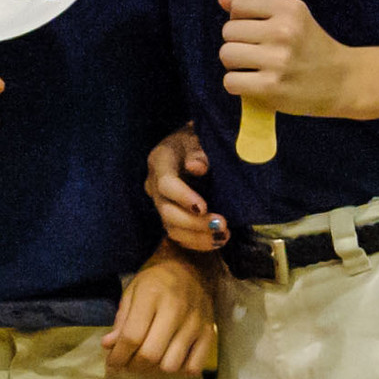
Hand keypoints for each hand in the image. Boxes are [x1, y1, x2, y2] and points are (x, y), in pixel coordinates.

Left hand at [102, 243, 217, 372]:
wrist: (192, 267)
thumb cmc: (156, 280)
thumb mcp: (133, 292)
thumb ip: (121, 320)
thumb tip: (109, 346)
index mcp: (152, 295)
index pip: (132, 337)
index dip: (118, 356)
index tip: (112, 362)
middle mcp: (176, 310)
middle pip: (151, 354)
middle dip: (134, 366)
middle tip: (128, 363)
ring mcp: (195, 324)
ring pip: (171, 365)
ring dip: (155, 370)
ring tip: (148, 361)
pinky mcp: (209, 333)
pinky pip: (194, 366)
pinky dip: (180, 370)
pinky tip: (171, 359)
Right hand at [144, 124, 222, 249]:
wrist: (193, 145)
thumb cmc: (197, 138)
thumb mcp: (197, 136)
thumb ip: (198, 151)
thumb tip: (198, 167)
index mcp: (160, 161)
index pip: (166, 183)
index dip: (183, 197)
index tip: (203, 207)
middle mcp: (155, 185)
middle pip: (167, 212)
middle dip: (194, 223)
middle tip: (221, 225)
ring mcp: (161, 202)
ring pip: (172, 228)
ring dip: (198, 237)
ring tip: (223, 236)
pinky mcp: (171, 215)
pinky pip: (179, 236)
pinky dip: (198, 242)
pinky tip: (218, 240)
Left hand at [219, 0, 357, 118]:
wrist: (342, 82)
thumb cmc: (315, 49)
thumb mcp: (294, 18)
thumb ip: (258, 7)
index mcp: (290, 10)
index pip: (240, 4)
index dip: (240, 17)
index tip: (253, 28)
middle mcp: (284, 32)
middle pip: (229, 30)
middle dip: (237, 42)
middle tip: (256, 50)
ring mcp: (277, 60)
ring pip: (226, 54)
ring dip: (235, 63)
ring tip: (253, 66)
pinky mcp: (271, 87)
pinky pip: (230, 81)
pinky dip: (237, 83)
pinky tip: (253, 82)